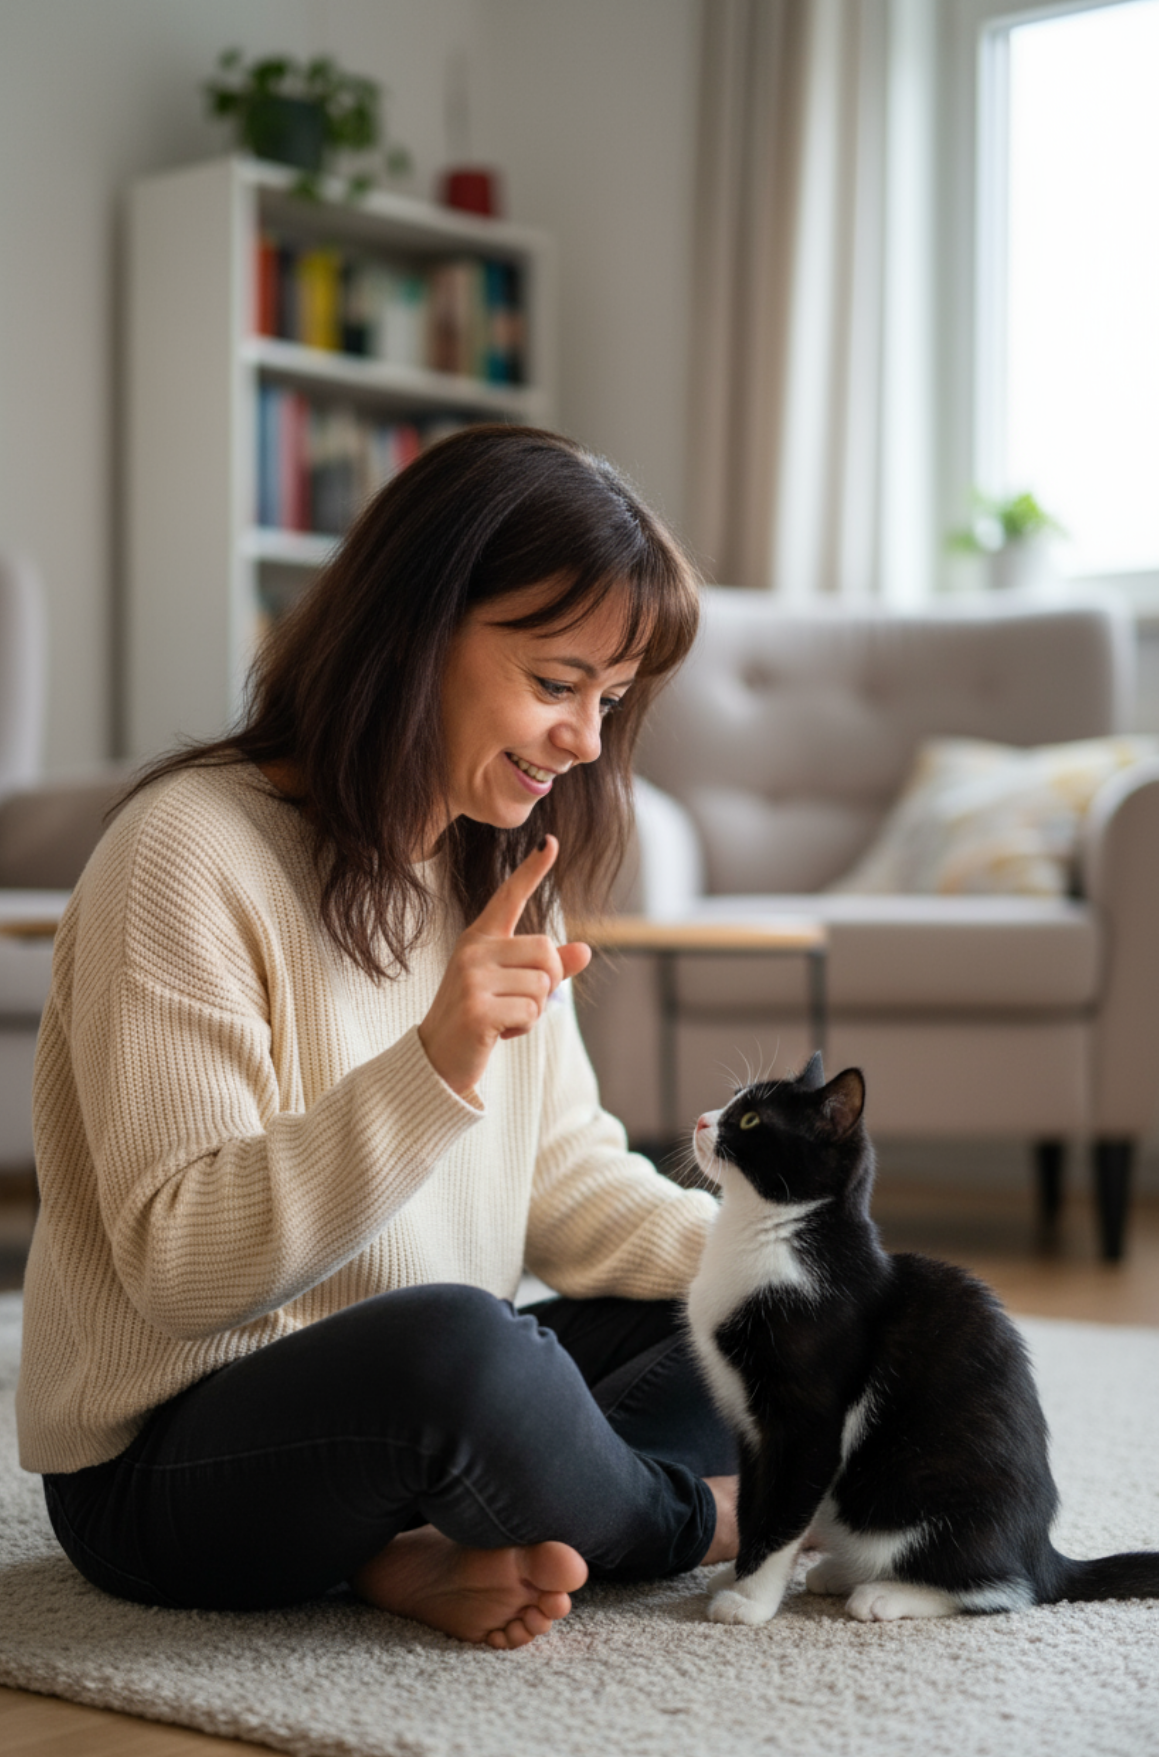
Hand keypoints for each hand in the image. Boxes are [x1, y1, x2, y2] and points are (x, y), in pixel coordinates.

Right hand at [418, 836, 590, 1095]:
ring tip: (504, 1017)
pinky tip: (498, 1032)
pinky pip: (530, 1010)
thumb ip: (548, 968)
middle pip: (545, 950)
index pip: (510, 898)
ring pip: (542, 984)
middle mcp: (473, 951)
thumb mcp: (513, 987)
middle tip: (520, 1002)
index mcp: (480, 939)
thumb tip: (585, 950)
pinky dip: (523, 1027)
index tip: (550, 841)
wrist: (438, 1059)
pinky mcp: (477, 1008)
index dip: (531, 870)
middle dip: (548, 981)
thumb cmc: (479, 1018)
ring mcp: (471, 978)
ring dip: (534, 1009)